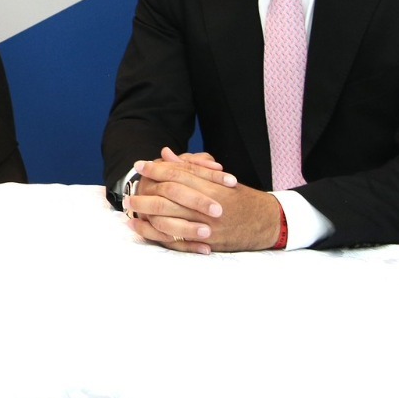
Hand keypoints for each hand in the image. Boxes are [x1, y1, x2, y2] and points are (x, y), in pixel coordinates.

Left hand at [125, 149, 278, 252]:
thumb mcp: (221, 179)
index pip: (178, 175)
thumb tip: (166, 154)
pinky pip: (175, 240)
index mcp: (212, 187)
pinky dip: (155, 233)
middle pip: (169, 197)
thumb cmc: (242, 198)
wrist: (268, 223)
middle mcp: (208, 207)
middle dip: (146, 192)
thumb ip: (192, 167)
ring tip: (130, 208)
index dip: (157, 169)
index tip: (140, 165)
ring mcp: (207, 227)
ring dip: (146, 212)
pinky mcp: (206, 243)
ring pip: (170, 219)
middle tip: (129, 190)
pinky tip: (139, 227)